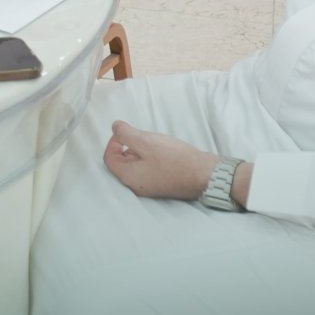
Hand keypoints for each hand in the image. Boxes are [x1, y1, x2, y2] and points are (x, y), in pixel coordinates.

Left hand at [102, 121, 218, 201]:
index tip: (126, 132)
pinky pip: (146, 170)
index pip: (109, 158)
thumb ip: (126, 133)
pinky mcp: (160, 185)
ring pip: (134, 166)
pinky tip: (161, 151)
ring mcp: (149, 187)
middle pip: (121, 162)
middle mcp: (135, 185)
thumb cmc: (175, 159)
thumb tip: (114, 127)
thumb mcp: (146, 141)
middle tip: (141, 136)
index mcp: (128, 177)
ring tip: (153, 143)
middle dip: (127, 146)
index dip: (113, 141)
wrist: (205, 175)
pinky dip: (148, 159)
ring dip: (138, 152)